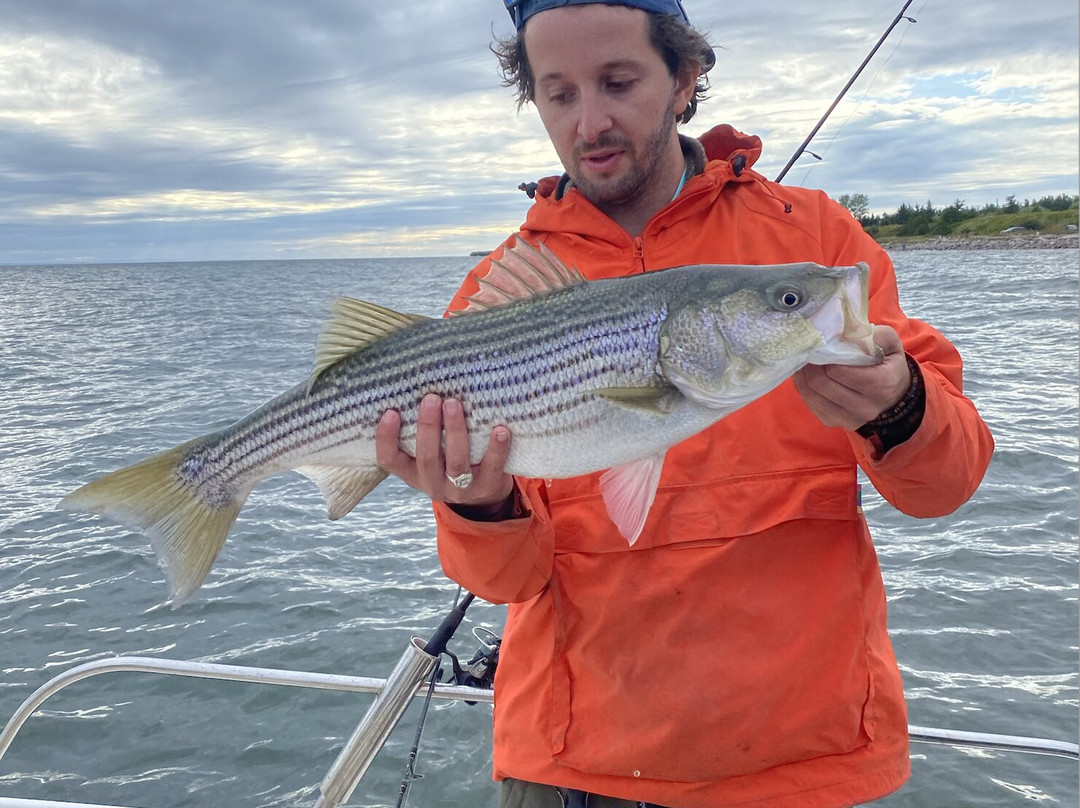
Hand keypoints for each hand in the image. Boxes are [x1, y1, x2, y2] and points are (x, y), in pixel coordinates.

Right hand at [375, 393, 513, 506]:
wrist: (483, 497)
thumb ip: (423, 433)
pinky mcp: (487, 488)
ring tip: (454, 404)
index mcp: (412, 474)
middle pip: (427, 458)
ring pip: (457, 463)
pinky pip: (491, 468)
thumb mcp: (431, 455)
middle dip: (428, 427)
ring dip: (456, 432)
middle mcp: (433, 484)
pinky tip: (500, 430)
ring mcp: (460, 490)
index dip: (386, 438)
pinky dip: (496, 449)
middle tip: (431, 398)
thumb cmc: (450, 462)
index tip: (391, 412)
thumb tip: (421, 388)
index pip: (390, 460)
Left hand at [792, 325, 911, 430]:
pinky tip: (805, 375)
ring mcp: (849, 419)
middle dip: (810, 365)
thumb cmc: (890, 367)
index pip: (839, 370)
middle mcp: (866, 407)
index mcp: (881, 384)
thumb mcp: (892, 346)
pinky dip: (804, 388)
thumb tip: (852, 331)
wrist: (895, 398)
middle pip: (822, 384)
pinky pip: (811, 405)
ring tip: (803, 361)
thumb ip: (878, 335)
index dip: (824, 355)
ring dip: (803, 376)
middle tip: (806, 350)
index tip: (818, 343)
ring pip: (812, 396)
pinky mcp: (835, 423)